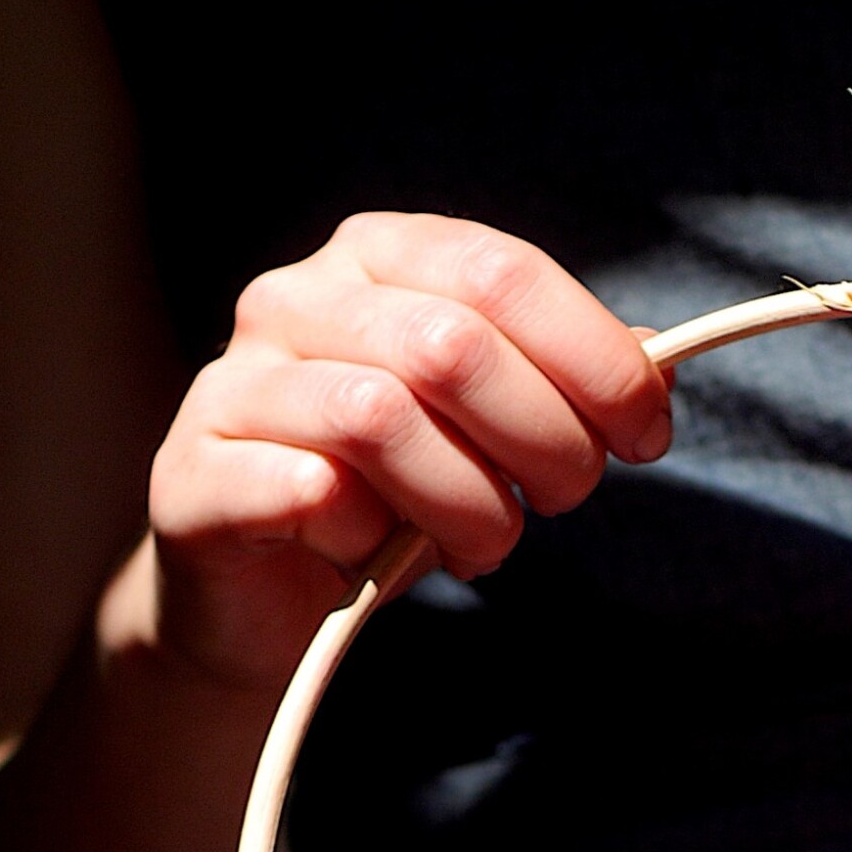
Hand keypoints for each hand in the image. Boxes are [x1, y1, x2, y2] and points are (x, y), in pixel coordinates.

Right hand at [119, 214, 672, 689]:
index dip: (596, 357)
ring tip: (481, 547)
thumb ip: (565, 384)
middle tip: (562, 504)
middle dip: (544, 440)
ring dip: (467, 505)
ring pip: (380, 418)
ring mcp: (235, 383)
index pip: (503, 273)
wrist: (263, 594)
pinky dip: (366, 536)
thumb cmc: (393, 495)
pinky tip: (379, 556)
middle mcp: (297, 298)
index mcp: (379, 257)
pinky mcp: (192, 476)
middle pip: (453, 345)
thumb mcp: (492, 429)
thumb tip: (659, 365)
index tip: (646, 435)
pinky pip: (303, 492)